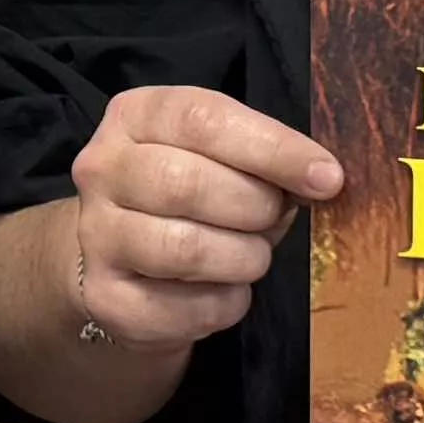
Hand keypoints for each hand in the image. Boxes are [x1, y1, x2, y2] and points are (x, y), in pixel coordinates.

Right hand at [58, 83, 343, 356]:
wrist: (125, 262)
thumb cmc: (191, 197)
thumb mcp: (220, 157)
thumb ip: (263, 159)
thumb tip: (321, 180)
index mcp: (135, 116)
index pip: (203, 120)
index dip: (272, 149)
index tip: (327, 178)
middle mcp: (102, 169)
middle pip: (187, 183)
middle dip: (255, 208)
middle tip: (275, 219)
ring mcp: (96, 235)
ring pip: (186, 249)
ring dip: (243, 258)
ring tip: (250, 255)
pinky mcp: (108, 298)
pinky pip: (189, 307)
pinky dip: (227, 303)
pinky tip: (223, 289)